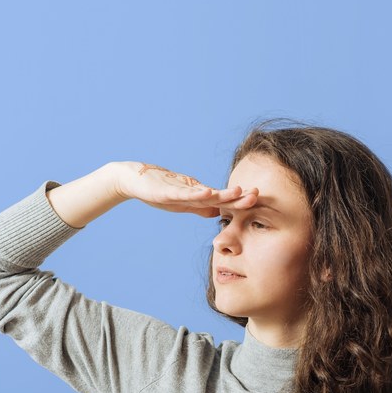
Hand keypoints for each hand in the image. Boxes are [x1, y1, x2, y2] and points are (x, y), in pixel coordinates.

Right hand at [111, 161, 258, 217]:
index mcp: (198, 196)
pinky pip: (183, 193)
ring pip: (205, 193)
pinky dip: (196, 193)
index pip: (223, 201)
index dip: (240, 202)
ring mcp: (180, 190)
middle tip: (257, 194)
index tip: (259, 201)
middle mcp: (193, 191)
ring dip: (222, 193)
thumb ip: (199, 207)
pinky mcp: (167, 191)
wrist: (133, 179)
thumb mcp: (182, 203)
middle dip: (238, 196)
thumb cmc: (158, 190)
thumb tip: (218, 213)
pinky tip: (207, 193)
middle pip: (220, 196)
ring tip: (238, 191)